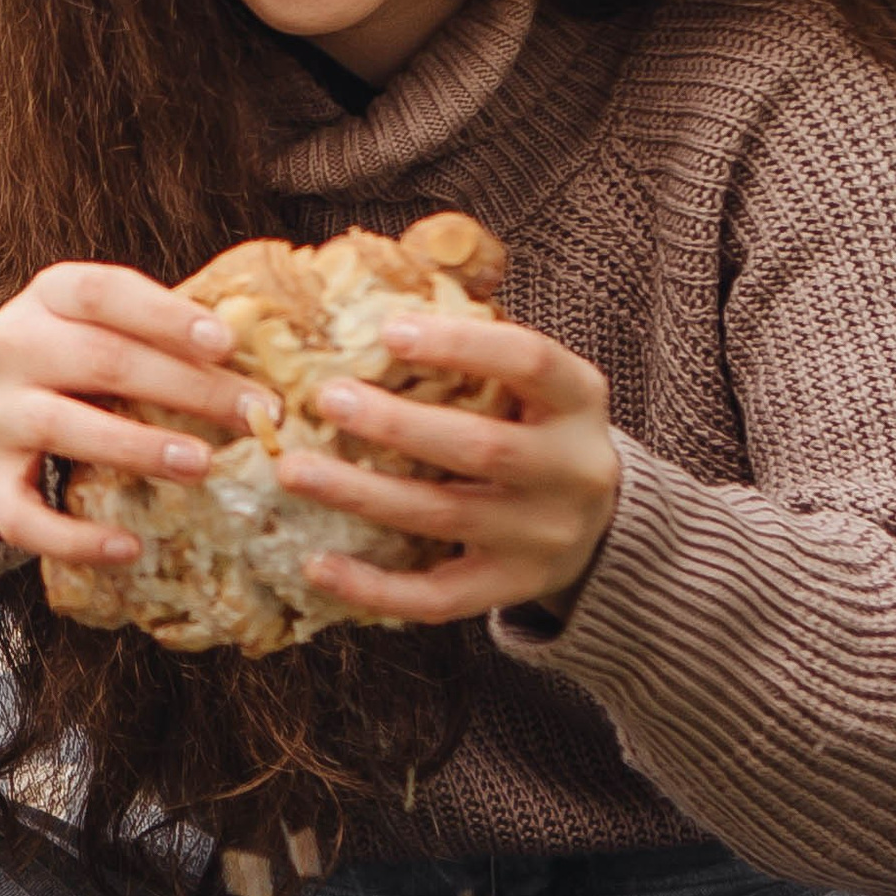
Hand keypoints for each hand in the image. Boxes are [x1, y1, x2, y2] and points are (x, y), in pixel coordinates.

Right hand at [0, 264, 279, 558]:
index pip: (102, 292)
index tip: (226, 342)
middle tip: (254, 415)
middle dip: (184, 386)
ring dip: (139, 447)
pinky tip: (129, 548)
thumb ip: (145, 330)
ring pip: (65, 427)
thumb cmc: (54, 367)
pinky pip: (25, 516)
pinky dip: (76, 537)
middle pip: (100, 361)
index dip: (164, 315)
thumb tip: (257, 348)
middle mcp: (8, 349)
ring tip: (203, 465)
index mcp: (44, 299)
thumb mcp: (83, 327)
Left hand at [274, 310, 619, 622]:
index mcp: (578, 400)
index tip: (386, 330)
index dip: (460, 345)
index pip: (529, 361)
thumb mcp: (533, 382)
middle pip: (481, 447)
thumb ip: (476, 342)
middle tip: (324, 398)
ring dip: (363, 494)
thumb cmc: (536, 427)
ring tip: (292, 469)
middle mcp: (574, 471)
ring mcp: (545, 538)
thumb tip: (373, 297)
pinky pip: (439, 598)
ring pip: (446, 517)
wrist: (602, 524)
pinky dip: (374, 586)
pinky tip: (316, 565)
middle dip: (396, 424)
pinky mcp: (512, 588)